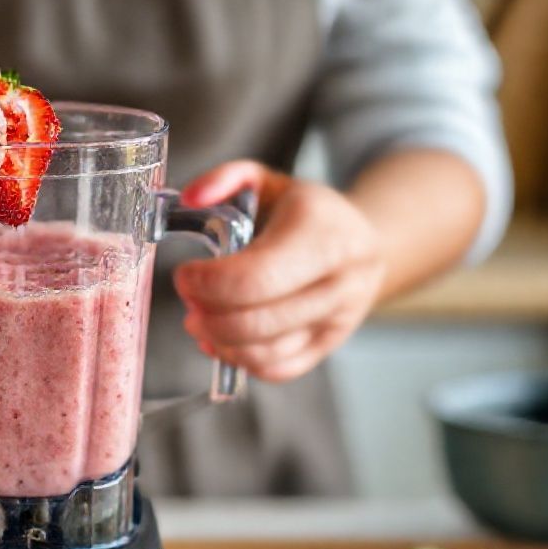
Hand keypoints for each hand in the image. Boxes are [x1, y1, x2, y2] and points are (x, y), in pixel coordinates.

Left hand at [174, 161, 385, 382]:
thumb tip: (191, 197)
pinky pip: (278, 369)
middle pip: (257, 321)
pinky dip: (241, 361)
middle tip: (188, 301)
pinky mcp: (329, 345)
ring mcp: (339, 319)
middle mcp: (340, 281)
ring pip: (265, 352)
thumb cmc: (304, 212)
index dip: (209, 284)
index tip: (185, 275)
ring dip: (219, 342)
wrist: (362, 242)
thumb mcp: (268, 180)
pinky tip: (221, 341)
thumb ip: (226, 178)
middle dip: (208, 316)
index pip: (255, 277)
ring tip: (199, 321)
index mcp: (324, 233)